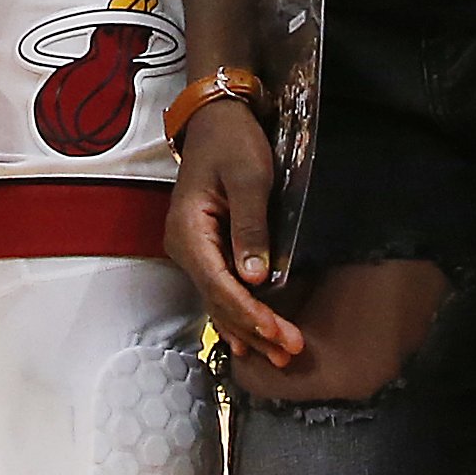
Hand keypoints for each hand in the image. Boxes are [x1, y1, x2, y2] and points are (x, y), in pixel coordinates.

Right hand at [161, 92, 302, 366]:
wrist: (216, 119)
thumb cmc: (233, 143)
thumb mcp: (249, 178)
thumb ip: (251, 228)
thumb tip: (255, 278)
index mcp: (189, 230)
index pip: (220, 285)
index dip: (250, 314)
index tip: (279, 334)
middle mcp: (184, 247)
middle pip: (219, 301)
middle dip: (255, 330)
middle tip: (291, 352)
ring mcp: (192, 250)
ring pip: (219, 300)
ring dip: (249, 328)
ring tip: (281, 354)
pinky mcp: (205, 250)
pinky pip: (220, 290)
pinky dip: (238, 315)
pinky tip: (250, 341)